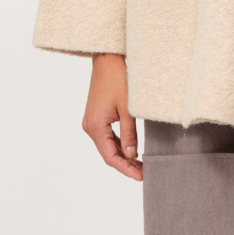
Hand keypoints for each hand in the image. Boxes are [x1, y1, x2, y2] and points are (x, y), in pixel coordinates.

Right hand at [82, 53, 142, 180]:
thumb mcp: (127, 108)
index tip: (141, 176)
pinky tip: (131, 149)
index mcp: (95, 126)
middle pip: (108, 153)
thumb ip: (129, 133)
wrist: (108, 58)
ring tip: (141, 163)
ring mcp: (92, 121)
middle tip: (144, 172)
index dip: (126, 169)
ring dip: (123, 155)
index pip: (110, 157)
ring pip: (107, 145)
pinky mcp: (96, 116)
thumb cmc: (118, 78)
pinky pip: (107, 136)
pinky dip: (118, 144)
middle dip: (126, 164)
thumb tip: (132, 155)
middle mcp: (90, 126)